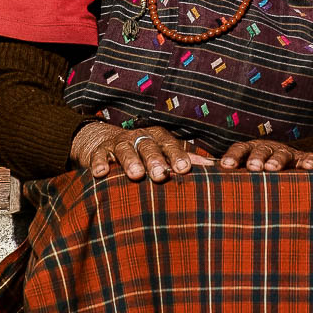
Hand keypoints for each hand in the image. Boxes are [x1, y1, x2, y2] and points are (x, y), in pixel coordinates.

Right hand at [70, 122, 213, 181]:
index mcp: (157, 138)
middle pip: (148, 147)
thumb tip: (215, 167)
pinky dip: (99, 164)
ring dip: (130, 161)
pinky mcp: (99, 150)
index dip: (177, 156)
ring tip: (135, 175)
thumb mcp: (162, 151)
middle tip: (160, 175)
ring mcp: (119, 143)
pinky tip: (100, 174)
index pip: (170, 145)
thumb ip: (184, 158)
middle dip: (155, 160)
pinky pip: (98, 156)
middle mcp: (139, 138)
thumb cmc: (141, 151)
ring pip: (125, 150)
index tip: (185, 169)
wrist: (102, 140)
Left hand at [220, 140, 312, 172]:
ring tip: (272, 169)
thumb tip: (188, 173)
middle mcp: (266, 149)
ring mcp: (286, 153)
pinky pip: (308, 158)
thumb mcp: (235, 175)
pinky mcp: (304, 160)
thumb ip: (216, 176)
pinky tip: (309, 168)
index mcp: (247, 151)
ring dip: (277, 160)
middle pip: (260, 150)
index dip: (233, 156)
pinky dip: (308, 162)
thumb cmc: (250, 177)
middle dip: (256, 158)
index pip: (239, 149)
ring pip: (282, 154)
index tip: (226, 166)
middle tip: (252, 168)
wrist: (277, 175)